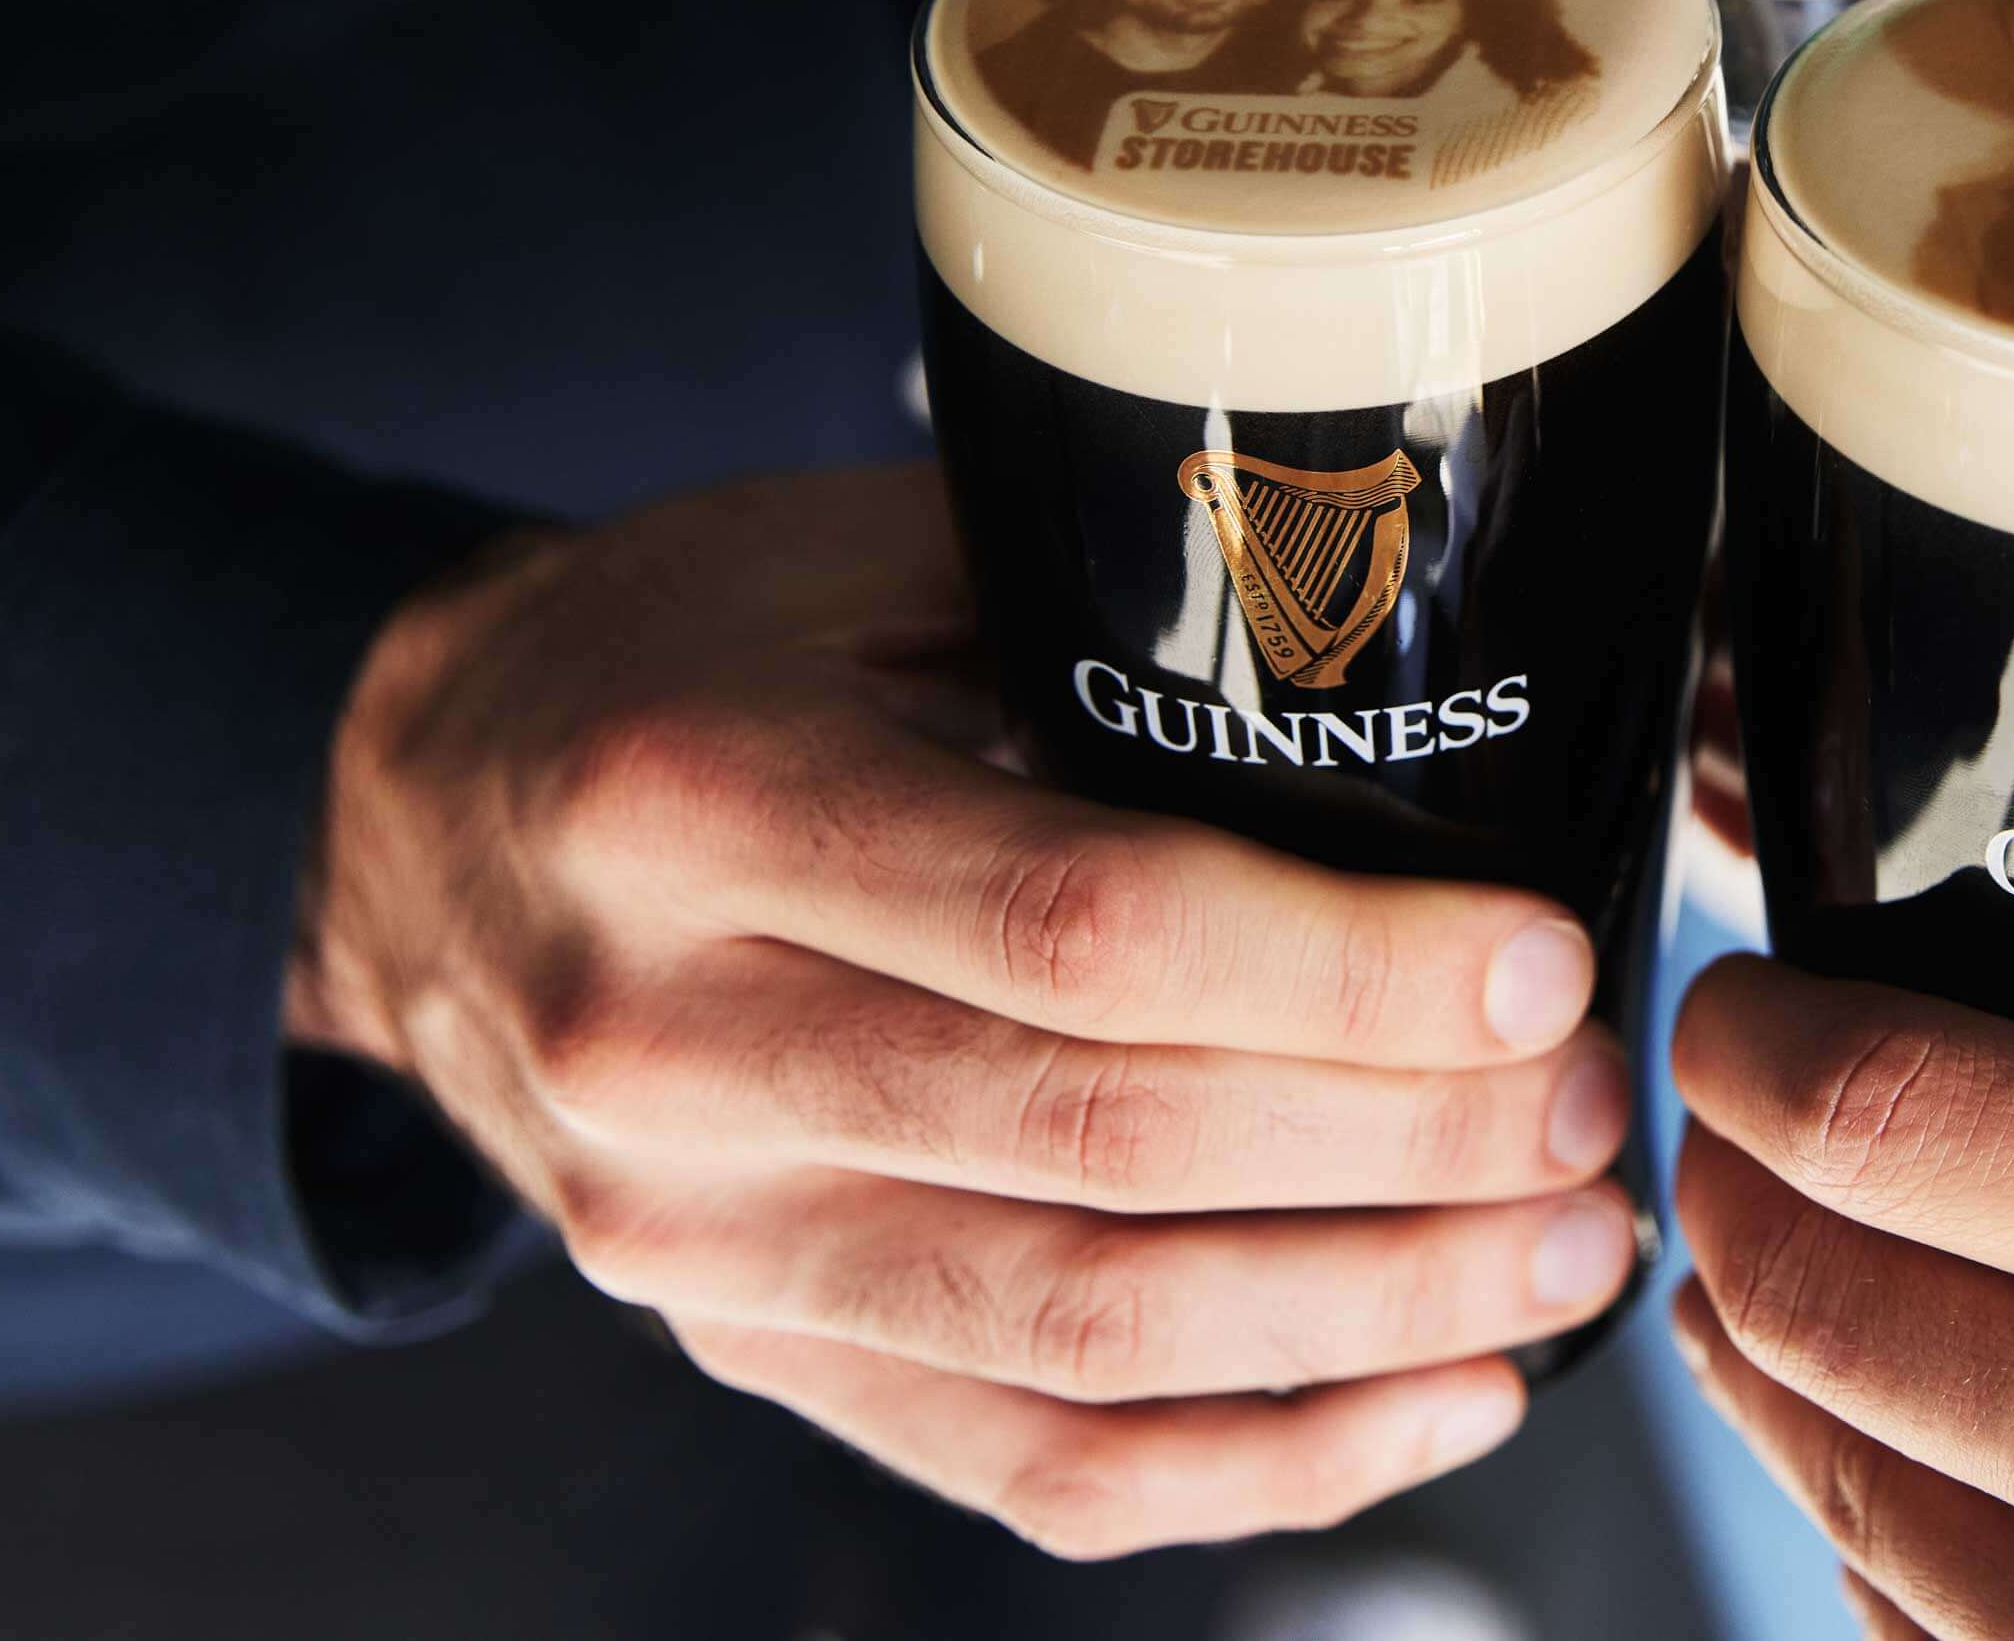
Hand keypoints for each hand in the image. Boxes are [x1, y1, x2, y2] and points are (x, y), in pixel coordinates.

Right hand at [290, 465, 1637, 1557]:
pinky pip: (1029, 1462)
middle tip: (1598, 1110)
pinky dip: (1258, 1462)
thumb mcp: (843, 551)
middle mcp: (674, 1052)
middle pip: (1109, 1145)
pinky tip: (1435, 1398)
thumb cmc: (678, 655)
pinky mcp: (749, 1356)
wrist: (415, 833)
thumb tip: (1412, 666)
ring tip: (1573, 1256)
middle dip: (1408, 1145)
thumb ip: (1088, 602)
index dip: (1341, 967)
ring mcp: (698, 1244)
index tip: (1540, 962)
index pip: (1080, 924)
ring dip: (1374, 1317)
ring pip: (1092, 1334)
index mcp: (702, 806)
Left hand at [1665, 857, 2013, 1638]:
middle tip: (1743, 1115)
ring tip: (1776, 1270)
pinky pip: (1913, 1637)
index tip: (1740, 998)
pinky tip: (1909, 1465)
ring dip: (1767, 1352)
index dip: (1760, 1037)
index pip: (1897, 1113)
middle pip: (1806, 1294)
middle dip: (1734, 1178)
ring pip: (1826, 1477)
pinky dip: (1872, 1530)